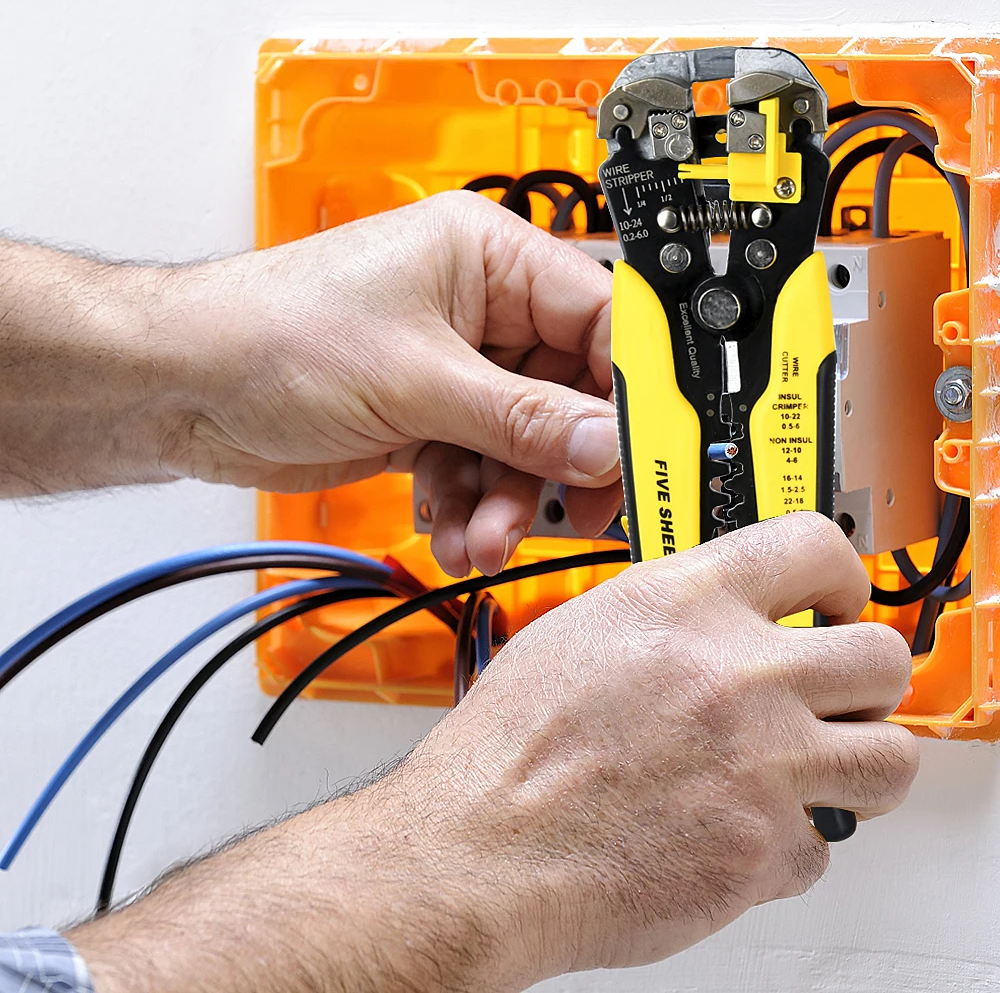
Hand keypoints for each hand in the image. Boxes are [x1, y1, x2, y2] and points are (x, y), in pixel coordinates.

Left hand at [171, 192, 622, 574]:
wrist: (183, 388)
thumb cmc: (272, 336)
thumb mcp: (417, 381)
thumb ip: (522, 420)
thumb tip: (606, 444)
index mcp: (489, 259)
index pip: (600, 320)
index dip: (630, 390)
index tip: (647, 451)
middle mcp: (480, 309)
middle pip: (568, 394)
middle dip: (559, 463)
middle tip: (572, 512)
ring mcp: (454, 368)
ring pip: (523, 443)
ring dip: (508, 499)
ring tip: (480, 538)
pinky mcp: (428, 417)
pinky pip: (479, 466)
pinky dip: (468, 504)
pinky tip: (446, 528)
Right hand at [393, 512, 916, 984]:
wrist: (481, 847)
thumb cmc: (508, 749)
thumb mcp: (581, 633)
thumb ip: (668, 616)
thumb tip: (718, 622)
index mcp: (682, 605)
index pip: (813, 548)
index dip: (842, 573)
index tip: (839, 596)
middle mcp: (734, 674)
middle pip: (879, 657)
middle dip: (866, 679)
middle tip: (841, 695)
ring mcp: (759, 764)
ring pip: (888, 757)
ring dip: (860, 763)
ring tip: (821, 769)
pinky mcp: (762, 849)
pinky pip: (820, 844)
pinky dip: (787, 843)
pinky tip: (736, 832)